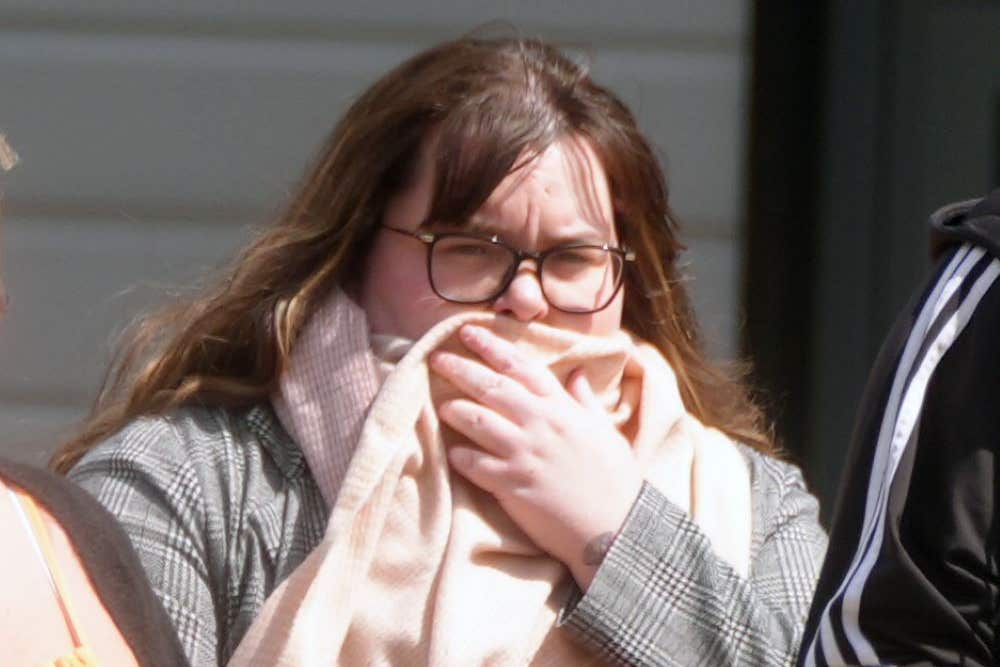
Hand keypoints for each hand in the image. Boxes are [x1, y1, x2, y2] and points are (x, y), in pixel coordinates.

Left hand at [430, 324, 643, 588]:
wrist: (615, 527)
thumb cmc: (614, 479)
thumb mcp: (604, 430)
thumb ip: (585, 400)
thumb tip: (577, 373)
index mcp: (562, 408)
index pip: (520, 366)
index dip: (491, 346)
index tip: (466, 332)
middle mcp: (540, 424)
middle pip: (491, 387)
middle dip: (460, 368)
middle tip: (436, 359)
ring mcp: (524, 454)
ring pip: (477, 421)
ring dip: (455, 410)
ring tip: (443, 406)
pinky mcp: (513, 486)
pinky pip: (475, 465)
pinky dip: (461, 457)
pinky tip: (454, 453)